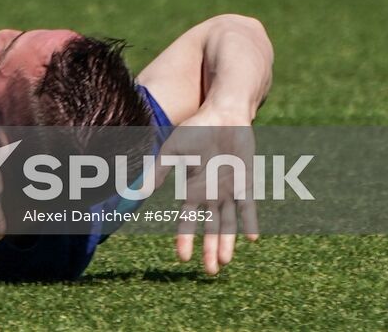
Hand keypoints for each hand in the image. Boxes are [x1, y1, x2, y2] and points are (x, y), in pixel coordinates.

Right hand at [159, 104, 259, 274]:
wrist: (223, 114)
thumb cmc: (195, 131)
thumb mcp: (172, 151)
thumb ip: (158, 172)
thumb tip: (135, 191)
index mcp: (193, 189)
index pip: (189, 220)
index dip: (186, 239)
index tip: (183, 259)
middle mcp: (213, 194)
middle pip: (211, 227)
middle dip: (210, 249)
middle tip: (211, 273)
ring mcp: (230, 189)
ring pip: (229, 222)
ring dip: (227, 242)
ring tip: (225, 262)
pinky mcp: (246, 181)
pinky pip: (248, 205)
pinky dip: (249, 220)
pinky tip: (252, 238)